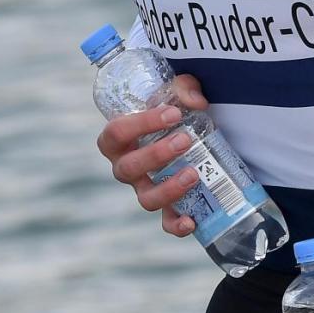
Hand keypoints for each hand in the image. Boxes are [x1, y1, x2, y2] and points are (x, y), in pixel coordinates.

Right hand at [94, 74, 210, 235]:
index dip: (142, 124)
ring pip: (146, 198)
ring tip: (193, 174)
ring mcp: (145, 188)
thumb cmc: (172, 110)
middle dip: (155, 155)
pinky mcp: (167, 205)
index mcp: (120, 139)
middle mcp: (127, 167)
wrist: (188, 132)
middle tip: (184, 140)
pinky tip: (192, 220)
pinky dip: (177, 225)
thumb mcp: (177, 92)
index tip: (173, 113)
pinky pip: (166, 222)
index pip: (117, 132)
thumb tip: (197, 102)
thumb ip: (184, 88)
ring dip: (168, 189)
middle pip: (127, 169)